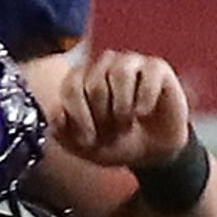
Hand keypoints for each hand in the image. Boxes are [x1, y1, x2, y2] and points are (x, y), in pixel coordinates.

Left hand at [43, 46, 198, 176]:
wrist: (155, 153)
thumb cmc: (117, 143)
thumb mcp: (84, 147)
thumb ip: (62, 131)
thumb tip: (58, 113)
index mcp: (82, 77)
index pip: (72, 86)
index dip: (79, 116)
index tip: (89, 140)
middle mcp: (104, 64)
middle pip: (95, 84)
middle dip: (104, 117)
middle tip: (114, 132)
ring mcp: (131, 63)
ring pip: (119, 73)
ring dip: (122, 107)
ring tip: (127, 122)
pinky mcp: (157, 68)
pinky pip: (148, 76)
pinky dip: (145, 99)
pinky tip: (144, 113)